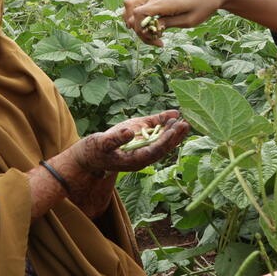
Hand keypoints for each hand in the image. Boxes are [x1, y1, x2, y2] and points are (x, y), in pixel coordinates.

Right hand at [70, 110, 190, 173]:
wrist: (90, 155)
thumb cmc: (94, 151)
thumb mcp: (101, 144)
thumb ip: (115, 139)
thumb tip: (130, 133)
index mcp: (135, 160)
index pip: (154, 151)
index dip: (165, 141)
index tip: (174, 130)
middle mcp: (143, 155)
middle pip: (163, 147)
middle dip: (174, 136)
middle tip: (185, 124)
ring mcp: (143, 147)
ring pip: (162, 139)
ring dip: (173, 130)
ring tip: (184, 120)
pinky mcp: (141, 138)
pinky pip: (155, 131)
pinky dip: (164, 123)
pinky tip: (173, 114)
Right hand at [122, 0, 226, 45]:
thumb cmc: (203, 7)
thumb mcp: (189, 21)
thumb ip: (169, 23)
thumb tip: (152, 27)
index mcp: (164, 2)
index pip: (138, 13)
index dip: (140, 28)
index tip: (157, 39)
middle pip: (130, 8)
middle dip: (137, 28)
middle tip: (155, 38)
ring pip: (132, 6)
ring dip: (137, 22)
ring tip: (152, 33)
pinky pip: (141, 7)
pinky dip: (143, 18)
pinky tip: (156, 27)